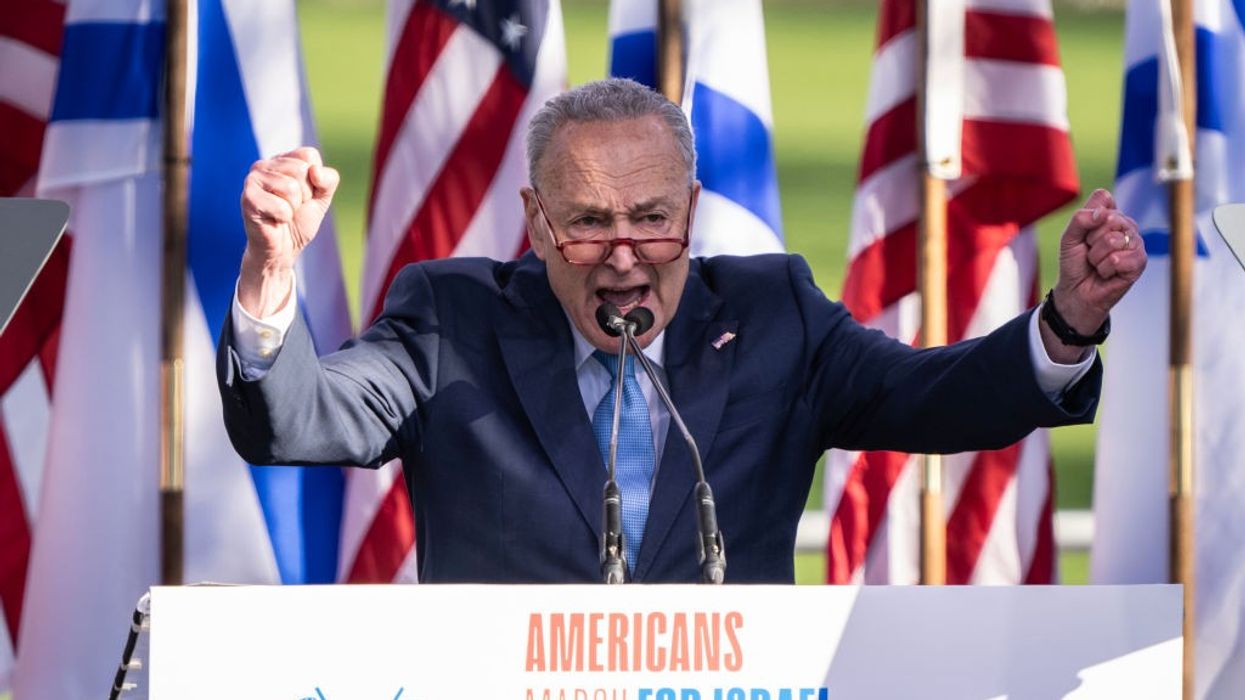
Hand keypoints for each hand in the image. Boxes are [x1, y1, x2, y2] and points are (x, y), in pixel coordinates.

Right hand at [237, 147, 339, 316]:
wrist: (283, 249)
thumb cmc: (299, 221)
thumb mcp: (322, 198)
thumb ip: (328, 180)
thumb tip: (314, 171)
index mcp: (282, 160)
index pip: (308, 155)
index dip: (314, 180)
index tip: (304, 195)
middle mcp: (264, 164)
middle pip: (301, 170)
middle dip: (304, 195)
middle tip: (292, 207)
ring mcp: (253, 179)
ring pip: (291, 187)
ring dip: (293, 208)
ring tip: (283, 213)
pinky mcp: (248, 197)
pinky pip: (281, 206)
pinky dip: (283, 218)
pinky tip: (274, 220)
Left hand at [1042, 189, 1146, 361]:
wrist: (1076, 291)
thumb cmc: (1075, 263)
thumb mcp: (1069, 237)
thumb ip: (1080, 219)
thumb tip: (1102, 214)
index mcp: (1112, 215)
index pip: (1103, 200)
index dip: (1087, 218)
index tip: (1084, 234)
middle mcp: (1127, 226)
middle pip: (1109, 218)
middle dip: (1091, 239)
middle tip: (1090, 251)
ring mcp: (1136, 244)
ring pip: (1112, 240)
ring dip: (1096, 257)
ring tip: (1098, 264)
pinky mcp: (1139, 262)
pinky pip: (1118, 259)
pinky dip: (1104, 269)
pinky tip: (1107, 273)